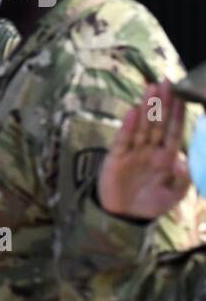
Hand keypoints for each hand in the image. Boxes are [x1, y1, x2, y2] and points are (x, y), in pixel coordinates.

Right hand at [97, 80, 191, 220]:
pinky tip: (133, 112)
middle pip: (157, 123)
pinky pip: (123, 139)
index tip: (183, 96)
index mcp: (166, 157)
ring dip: (146, 108)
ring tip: (151, 89)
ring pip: (142, 127)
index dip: (178, 114)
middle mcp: (150, 151)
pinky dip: (128, 126)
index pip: (173, 131)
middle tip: (166, 82)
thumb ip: (183, 179)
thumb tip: (184, 160)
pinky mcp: (116, 157)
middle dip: (163, 103)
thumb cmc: (149, 204)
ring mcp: (133, 152)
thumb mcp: (173, 195)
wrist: (124, 217)